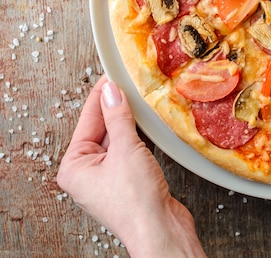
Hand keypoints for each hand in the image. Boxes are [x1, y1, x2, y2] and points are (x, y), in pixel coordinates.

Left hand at [56, 76, 205, 257]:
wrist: (161, 230)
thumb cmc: (136, 200)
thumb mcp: (126, 149)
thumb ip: (118, 117)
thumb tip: (111, 92)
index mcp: (74, 166)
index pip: (88, 119)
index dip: (102, 95)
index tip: (112, 74)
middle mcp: (87, 172)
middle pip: (103, 127)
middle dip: (117, 105)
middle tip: (130, 81)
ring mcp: (109, 176)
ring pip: (119, 136)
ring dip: (131, 119)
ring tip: (142, 96)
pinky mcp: (129, 178)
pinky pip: (131, 147)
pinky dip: (140, 133)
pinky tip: (149, 120)